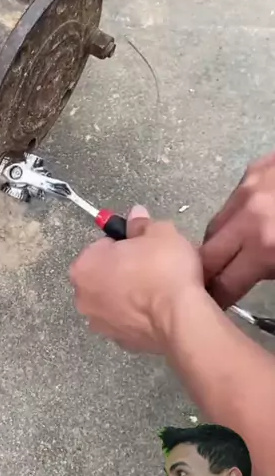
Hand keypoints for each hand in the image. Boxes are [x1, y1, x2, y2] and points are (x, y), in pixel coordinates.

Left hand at [70, 206, 203, 353]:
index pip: (100, 246)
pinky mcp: (121, 342)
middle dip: (123, 270)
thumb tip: (135, 214)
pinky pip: (128, 321)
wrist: (182, 318)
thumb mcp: (159, 233)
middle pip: (103, 275)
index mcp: (84, 267)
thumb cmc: (164, 269)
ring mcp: (100, 324)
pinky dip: (140, 315)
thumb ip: (141, 223)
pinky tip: (160, 310)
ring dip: (130, 294)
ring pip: (114, 300)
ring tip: (159, 289)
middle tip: (152, 265)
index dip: (123, 244)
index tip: (143, 247)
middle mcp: (83, 298)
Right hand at [201, 152, 274, 306]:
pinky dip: (239, 214)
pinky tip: (256, 220)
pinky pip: (233, 200)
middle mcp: (248, 215)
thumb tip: (249, 282)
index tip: (218, 307)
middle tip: (219, 284)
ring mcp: (248, 188)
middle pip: (206, 255)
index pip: (223, 284)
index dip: (219, 300)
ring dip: (223, 242)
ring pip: (215, 225)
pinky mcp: (254, 168)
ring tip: (239, 252)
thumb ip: (271, 272)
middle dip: (210, 273)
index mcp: (265, 246)